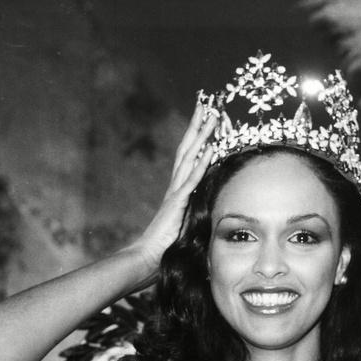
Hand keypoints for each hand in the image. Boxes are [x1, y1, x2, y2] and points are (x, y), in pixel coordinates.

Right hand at [131, 100, 218, 284]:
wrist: (147, 258)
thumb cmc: (165, 247)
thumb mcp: (185, 226)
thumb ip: (194, 214)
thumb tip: (209, 211)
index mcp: (178, 190)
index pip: (189, 156)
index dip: (198, 136)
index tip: (207, 116)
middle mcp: (176, 186)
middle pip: (187, 148)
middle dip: (198, 124)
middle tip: (208, 101)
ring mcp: (175, 194)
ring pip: (190, 157)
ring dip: (202, 136)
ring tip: (213, 115)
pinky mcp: (177, 205)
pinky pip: (191, 181)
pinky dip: (201, 164)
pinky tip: (210, 149)